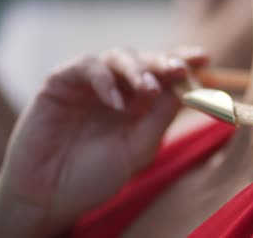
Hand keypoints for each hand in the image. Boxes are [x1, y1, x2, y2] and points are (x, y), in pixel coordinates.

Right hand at [0, 47, 206, 236]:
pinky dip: (103, 79)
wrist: (49, 196)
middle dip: (166, 62)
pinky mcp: (61, 82)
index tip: (204, 60)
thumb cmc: (96, 175)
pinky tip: (115, 102)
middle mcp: (119, 87)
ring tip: (148, 89)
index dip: (184, 63)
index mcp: (141, 103)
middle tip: (180, 69)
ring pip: (119, 56)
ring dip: (138, 69)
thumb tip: (185, 90)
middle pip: (147, 60)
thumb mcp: (138, 149)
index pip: (167, 75)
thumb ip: (159, 119)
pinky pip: (87, 66)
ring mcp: (91, 83)